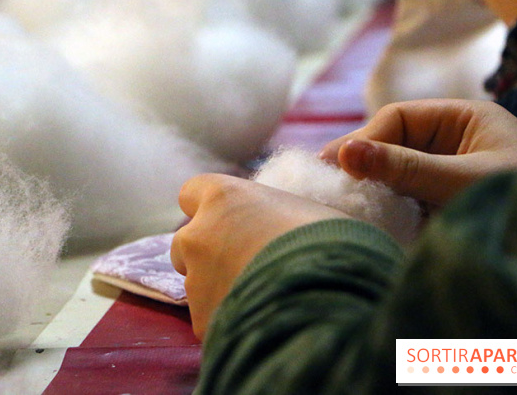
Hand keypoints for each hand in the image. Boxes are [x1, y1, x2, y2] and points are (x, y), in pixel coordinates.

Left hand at [170, 174, 348, 339]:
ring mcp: (196, 281)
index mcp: (223, 198)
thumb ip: (273, 216)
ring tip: (263, 300)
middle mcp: (198, 235)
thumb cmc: (331, 244)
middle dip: (207, 254)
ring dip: (219, 290)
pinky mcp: (202, 322)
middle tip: (245, 266)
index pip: (191, 192)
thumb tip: (276, 228)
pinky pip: (212, 320)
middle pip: (186, 242)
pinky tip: (262, 324)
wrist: (328, 301)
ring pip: (198, 284)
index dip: (208, 208)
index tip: (228, 220)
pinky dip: (231, 322)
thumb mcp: (306, 212)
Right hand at [319, 99, 516, 207]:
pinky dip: (387, 216)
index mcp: (464, 121)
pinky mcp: (442, 213)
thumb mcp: (463, 181)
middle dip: (363, 167)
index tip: (335, 164)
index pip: (398, 120)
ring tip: (341, 206)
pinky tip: (368, 225)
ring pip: (394, 180)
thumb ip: (405, 168)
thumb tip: (342, 153)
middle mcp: (453, 147)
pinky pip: (405, 208)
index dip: (364, 139)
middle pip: (391, 148)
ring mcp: (446, 180)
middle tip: (326, 187)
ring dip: (372, 194)